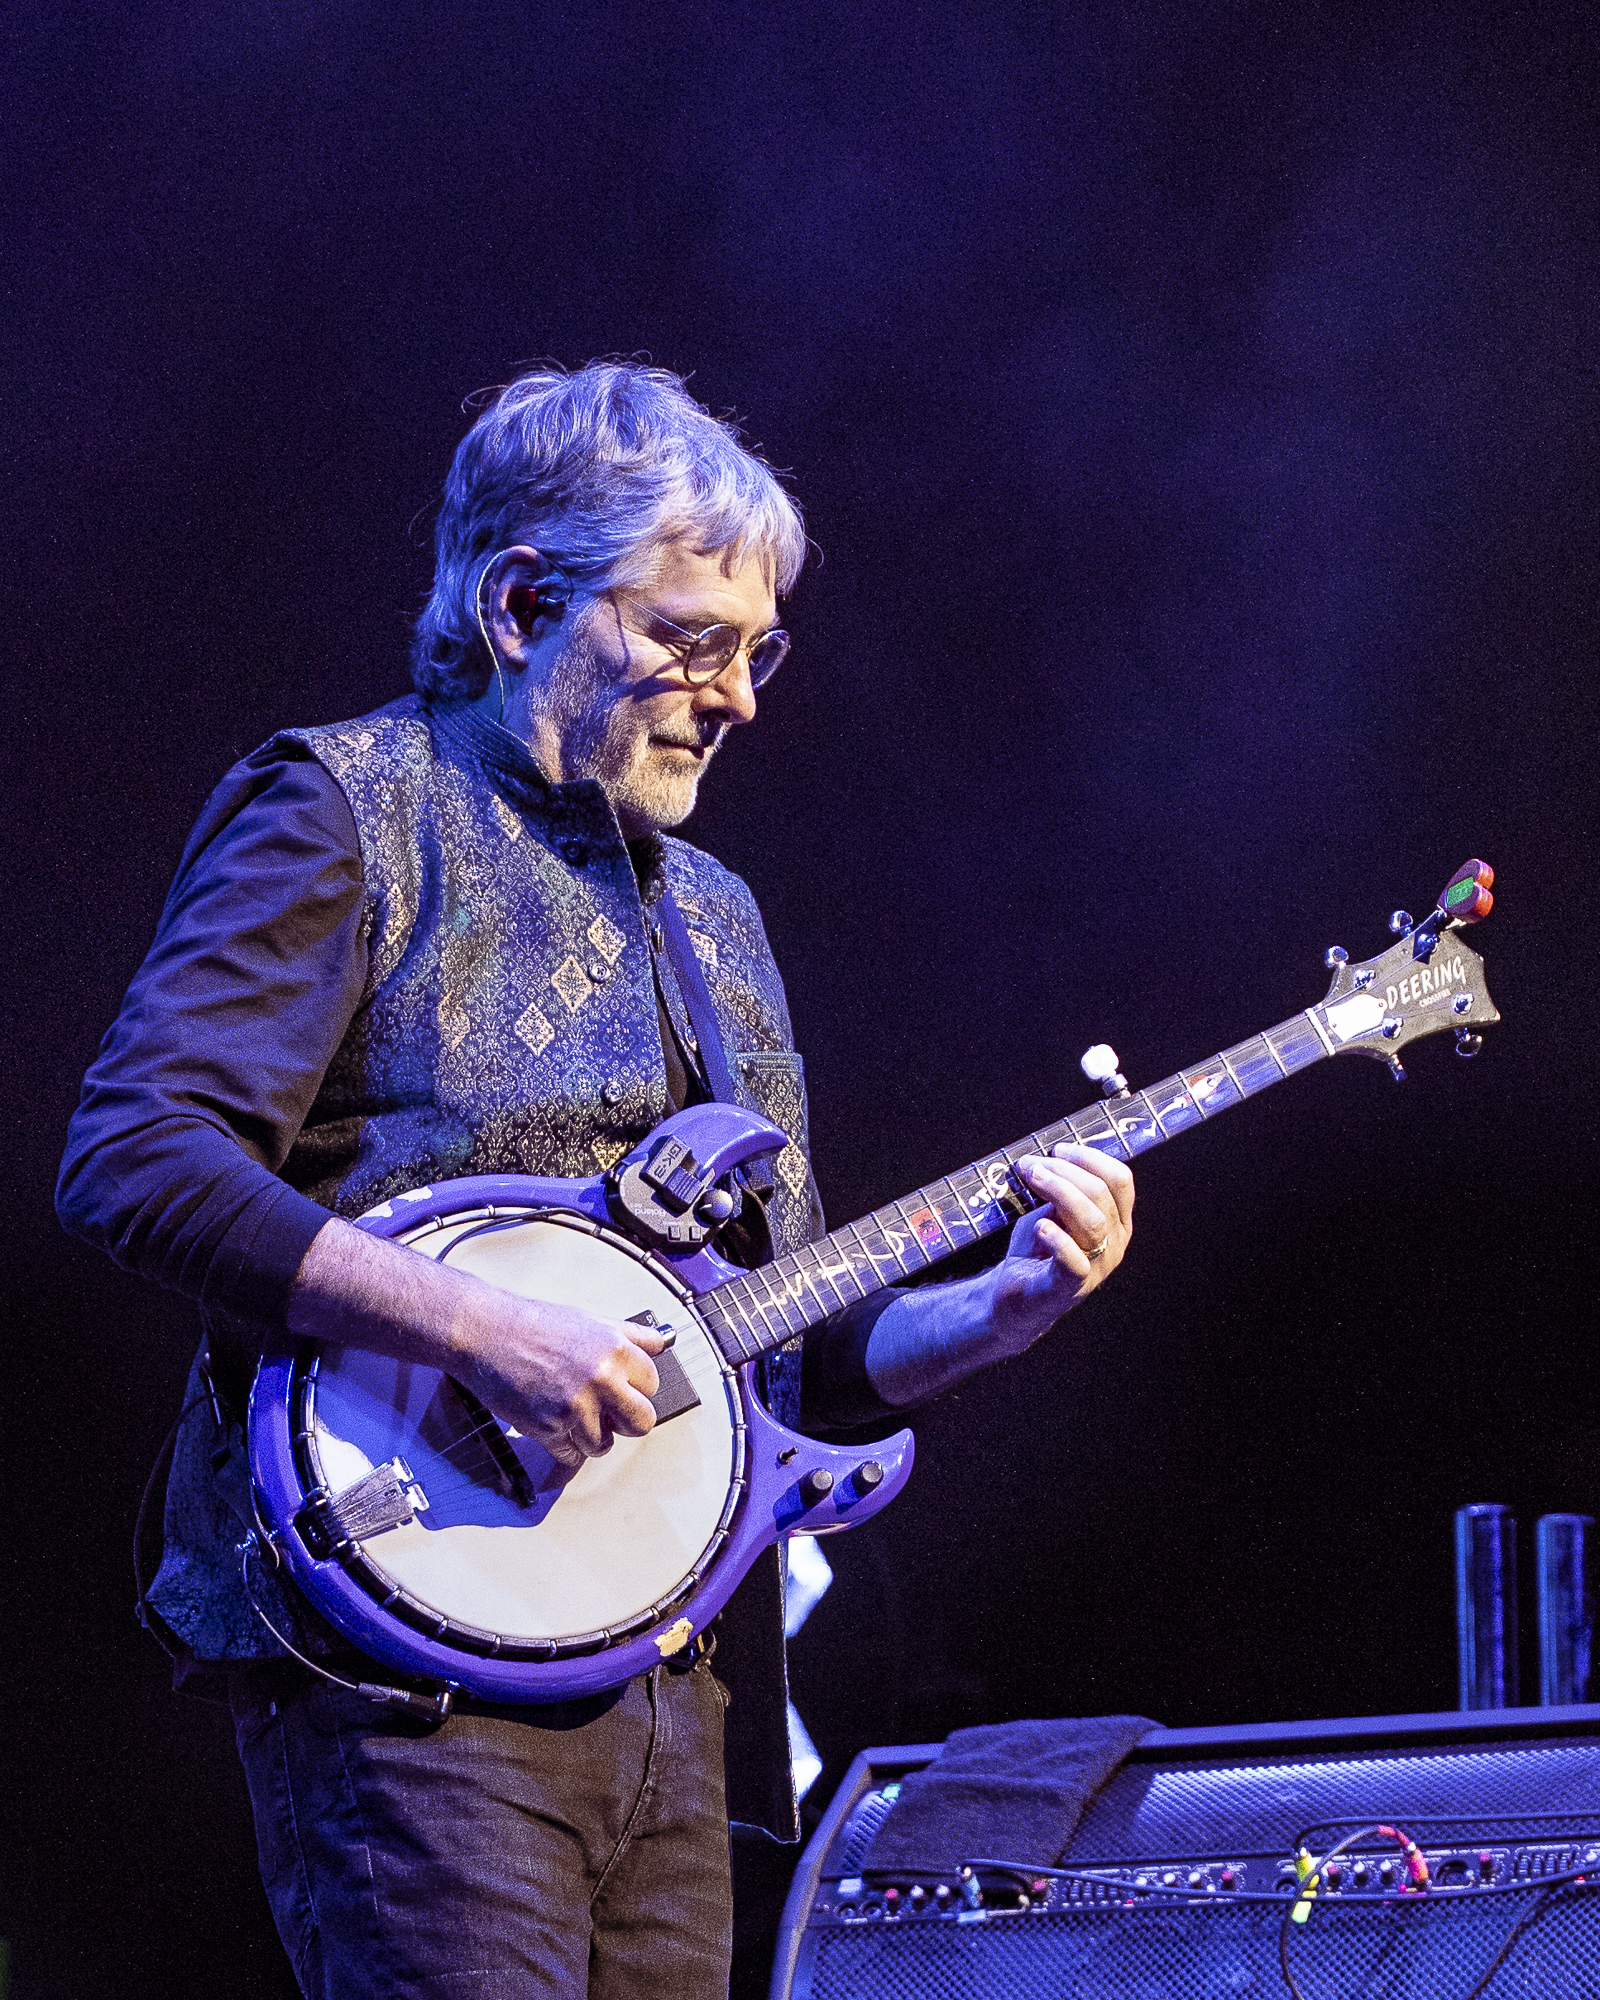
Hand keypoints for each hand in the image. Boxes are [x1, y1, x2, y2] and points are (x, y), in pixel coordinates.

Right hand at [287, 1217, 665, 1471]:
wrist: (486, 1333)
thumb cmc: (534, 1323)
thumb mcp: (590, 1319)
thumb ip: (630, 1335)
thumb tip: (663, 1344)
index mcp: (616, 1348)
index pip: (653, 1384)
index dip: (638, 1387)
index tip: (625, 1388)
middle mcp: (601, 1379)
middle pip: (643, 1422)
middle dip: (627, 1422)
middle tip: (611, 1414)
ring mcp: (575, 1406)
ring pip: (605, 1445)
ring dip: (592, 1437)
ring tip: (574, 1417)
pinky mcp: (549, 1428)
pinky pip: (571, 1455)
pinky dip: (564, 1449)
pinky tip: (554, 1428)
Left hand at [858, 1145, 1133, 1407]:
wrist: (1012, 1295)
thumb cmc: (1037, 1248)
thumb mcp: (1054, 1210)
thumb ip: (1065, 1188)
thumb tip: (1057, 1155)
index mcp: (1117, 1222)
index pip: (1121, 1180)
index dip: (1090, 1158)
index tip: (1058, 1150)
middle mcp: (1114, 1245)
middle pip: (1101, 1194)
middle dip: (1064, 1172)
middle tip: (1031, 1166)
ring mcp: (1096, 1269)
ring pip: (1090, 1221)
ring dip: (1058, 1191)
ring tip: (1031, 1179)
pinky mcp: (1068, 1287)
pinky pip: (1074, 1260)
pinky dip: (1057, 1238)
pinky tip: (1040, 1225)